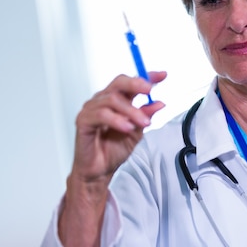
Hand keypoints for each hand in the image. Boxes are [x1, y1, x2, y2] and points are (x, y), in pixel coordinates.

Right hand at [71, 71, 166, 185]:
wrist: (100, 170)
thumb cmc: (114, 149)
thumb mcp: (138, 131)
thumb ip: (146, 116)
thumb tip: (160, 103)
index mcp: (118, 101)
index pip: (131, 82)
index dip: (147, 77)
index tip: (163, 75)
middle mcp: (104, 100)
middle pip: (119, 82)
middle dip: (136, 84)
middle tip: (149, 91)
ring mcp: (92, 109)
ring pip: (112, 99)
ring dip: (131, 111)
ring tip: (142, 124)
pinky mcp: (83, 120)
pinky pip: (101, 114)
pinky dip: (116, 120)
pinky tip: (126, 127)